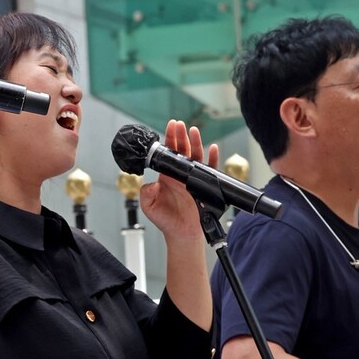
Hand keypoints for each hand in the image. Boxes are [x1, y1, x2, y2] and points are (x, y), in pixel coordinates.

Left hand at [140, 119, 219, 239]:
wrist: (181, 234)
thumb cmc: (166, 221)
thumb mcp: (149, 205)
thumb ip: (146, 192)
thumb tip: (150, 182)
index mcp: (166, 176)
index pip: (167, 153)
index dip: (169, 139)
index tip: (170, 126)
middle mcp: (180, 175)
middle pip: (182, 150)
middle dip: (181, 136)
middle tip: (180, 125)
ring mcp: (192, 179)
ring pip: (195, 156)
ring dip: (195, 142)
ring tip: (193, 131)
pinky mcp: (204, 185)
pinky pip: (210, 169)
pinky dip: (212, 158)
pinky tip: (212, 148)